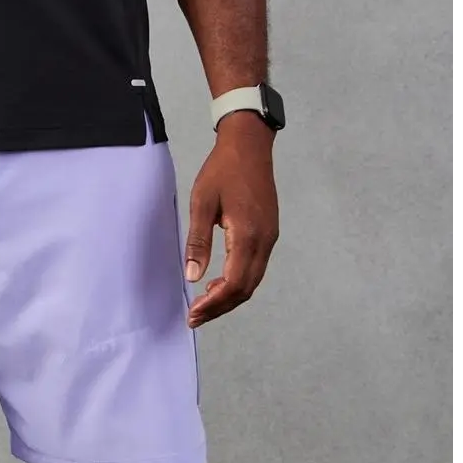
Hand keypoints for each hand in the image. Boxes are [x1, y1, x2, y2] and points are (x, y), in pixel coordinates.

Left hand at [184, 111, 279, 325]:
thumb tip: (192, 275)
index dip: (214, 304)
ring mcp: (270, 238)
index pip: (234, 284)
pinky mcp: (269, 232)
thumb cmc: (222, 170)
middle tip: (195, 316)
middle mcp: (264, 241)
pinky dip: (239, 281)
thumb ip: (198, 240)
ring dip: (230, 296)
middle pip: (246, 288)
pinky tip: (221, 280)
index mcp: (247, 235)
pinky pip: (256, 267)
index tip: (193, 314)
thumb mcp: (202, 202)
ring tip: (205, 303)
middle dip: (221, 306)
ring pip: (253, 280)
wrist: (249, 146)